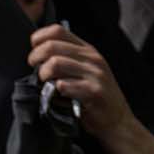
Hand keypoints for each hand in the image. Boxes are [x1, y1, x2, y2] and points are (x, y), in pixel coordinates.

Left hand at [27, 24, 130, 139]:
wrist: (118, 122)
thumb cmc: (95, 98)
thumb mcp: (86, 71)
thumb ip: (67, 58)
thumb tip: (38, 53)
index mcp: (89, 51)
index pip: (57, 30)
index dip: (39, 39)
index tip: (36, 52)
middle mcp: (93, 59)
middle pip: (51, 46)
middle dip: (35, 58)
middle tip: (35, 70)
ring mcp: (96, 75)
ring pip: (55, 63)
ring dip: (43, 75)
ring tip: (46, 83)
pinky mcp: (94, 91)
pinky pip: (63, 85)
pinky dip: (55, 91)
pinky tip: (60, 95)